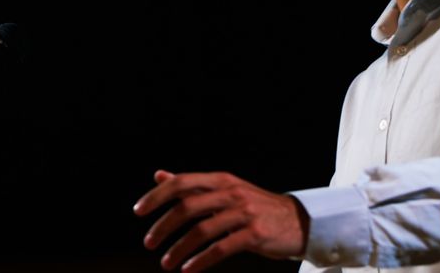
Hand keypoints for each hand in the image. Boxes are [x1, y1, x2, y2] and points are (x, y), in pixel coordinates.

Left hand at [133, 169, 307, 271]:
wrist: (300, 222)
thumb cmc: (256, 207)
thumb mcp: (225, 190)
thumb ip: (192, 185)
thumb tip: (159, 176)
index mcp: (221, 180)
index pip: (182, 182)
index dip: (157, 196)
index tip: (138, 211)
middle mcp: (231, 192)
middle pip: (187, 206)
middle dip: (163, 226)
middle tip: (148, 243)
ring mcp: (244, 213)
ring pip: (201, 230)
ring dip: (179, 249)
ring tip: (166, 263)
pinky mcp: (255, 234)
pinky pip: (221, 248)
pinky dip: (201, 260)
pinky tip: (188, 270)